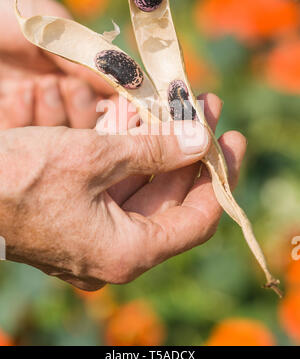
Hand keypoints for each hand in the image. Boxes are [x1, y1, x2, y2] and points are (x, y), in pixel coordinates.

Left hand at [0, 0, 113, 128]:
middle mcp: (53, 89)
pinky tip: (15, 94)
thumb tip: (133, 81)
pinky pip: (22, 134)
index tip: (121, 111)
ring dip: (50, 112)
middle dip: (81, 110)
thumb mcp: (54, 29)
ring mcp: (28, 105)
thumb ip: (90, 58)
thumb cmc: (5, 9)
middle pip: (83, 123)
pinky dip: (23, 117)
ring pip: (56, 133)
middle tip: (68, 87)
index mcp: (70, 66)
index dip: (115, 107)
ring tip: (38, 85)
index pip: (104, 97)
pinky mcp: (5, 118)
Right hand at [0, 93, 245, 290]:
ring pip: (147, 188)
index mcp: (127, 251)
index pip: (197, 218)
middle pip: (173, 199)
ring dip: (163, 147)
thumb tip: (202, 141)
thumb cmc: (22, 177)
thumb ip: (154, 151)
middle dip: (190, 150)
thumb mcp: (94, 157)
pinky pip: (122, 185)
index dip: (220, 177)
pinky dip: (135, 154)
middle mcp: (117, 249)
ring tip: (178, 106)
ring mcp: (100, 232)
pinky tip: (145, 122)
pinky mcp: (84, 214)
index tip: (232, 139)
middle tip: (202, 109)